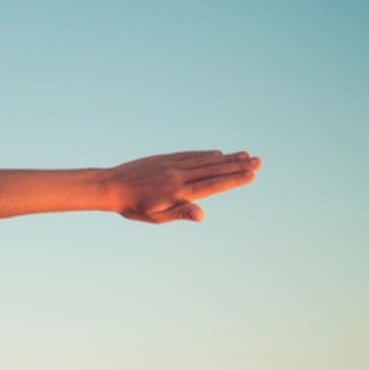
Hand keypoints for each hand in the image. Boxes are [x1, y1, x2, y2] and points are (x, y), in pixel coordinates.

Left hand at [110, 150, 261, 222]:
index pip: (213, 185)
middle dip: (238, 166)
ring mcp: (172, 165)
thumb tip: (202, 215)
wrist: (109, 186)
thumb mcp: (155, 216)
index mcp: (179, 192)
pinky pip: (189, 155)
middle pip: (214, 169)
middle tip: (259, 161)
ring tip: (245, 154)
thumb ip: (180, 213)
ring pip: (204, 160)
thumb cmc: (133, 207)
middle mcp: (178, 176)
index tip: (252, 175)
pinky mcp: (164, 159)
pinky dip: (205, 154)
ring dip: (226, 158)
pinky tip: (217, 153)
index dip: (234, 180)